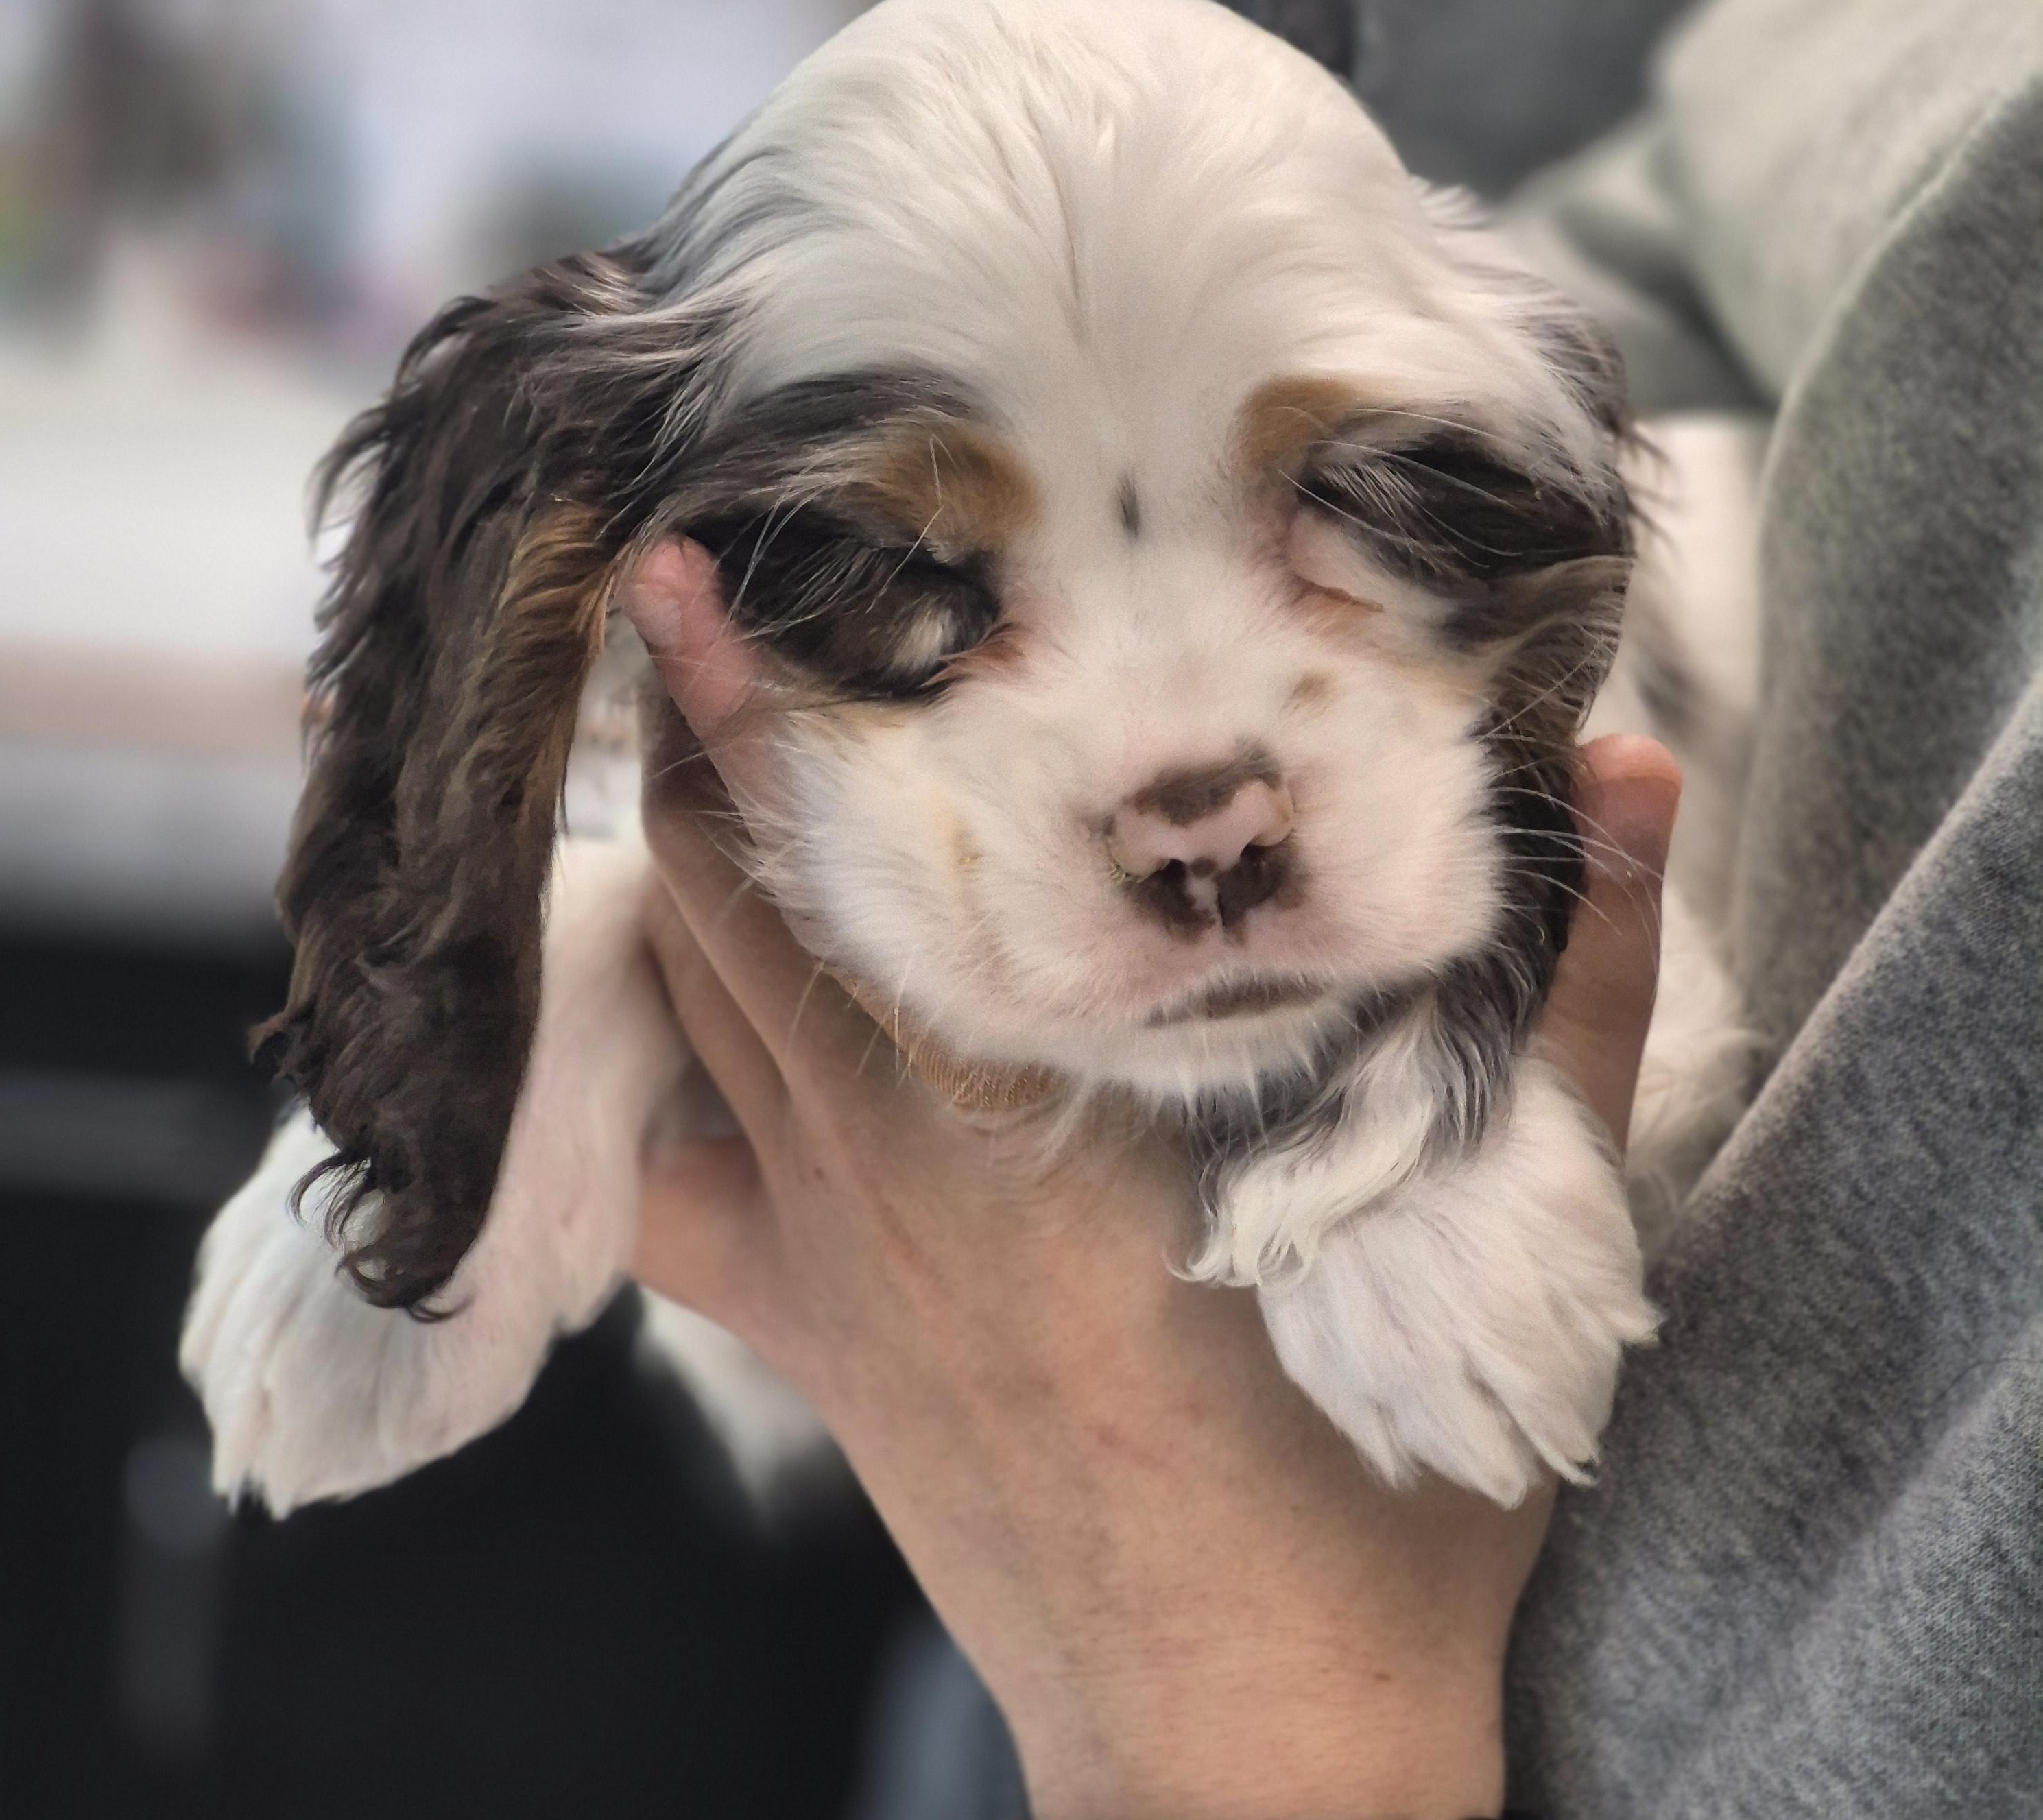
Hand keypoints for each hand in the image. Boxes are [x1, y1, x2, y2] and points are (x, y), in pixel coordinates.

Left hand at [618, 540, 1677, 1819]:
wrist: (1244, 1733)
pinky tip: (695, 1015)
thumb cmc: (1374, 1496)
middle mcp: (887, 1159)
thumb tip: (1624, 769)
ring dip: (678, 869)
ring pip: (690, 1007)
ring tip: (685, 745)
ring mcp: (824, 1252)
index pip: (853, 855)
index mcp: (1038, 1108)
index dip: (765, 705)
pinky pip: (669, 1175)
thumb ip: (1561, 991)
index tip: (706, 579)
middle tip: (687, 609)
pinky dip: (659, 1069)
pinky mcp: (805, 1339)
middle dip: (698, 743)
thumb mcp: (1490, 1222)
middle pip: (730, 901)